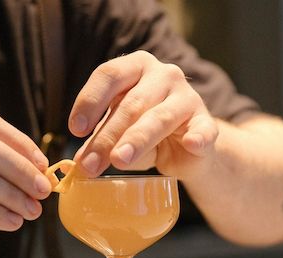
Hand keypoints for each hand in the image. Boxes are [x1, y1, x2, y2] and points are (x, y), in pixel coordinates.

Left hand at [68, 50, 218, 178]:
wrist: (186, 149)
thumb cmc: (147, 135)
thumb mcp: (119, 134)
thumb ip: (100, 143)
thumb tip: (80, 163)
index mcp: (136, 68)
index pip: (109, 75)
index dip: (90, 101)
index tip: (76, 130)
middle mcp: (164, 75)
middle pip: (131, 103)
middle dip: (107, 136)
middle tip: (90, 165)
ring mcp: (188, 98)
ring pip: (159, 117)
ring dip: (137, 140)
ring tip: (119, 160)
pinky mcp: (206, 123)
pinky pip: (203, 130)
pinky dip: (197, 138)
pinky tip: (191, 144)